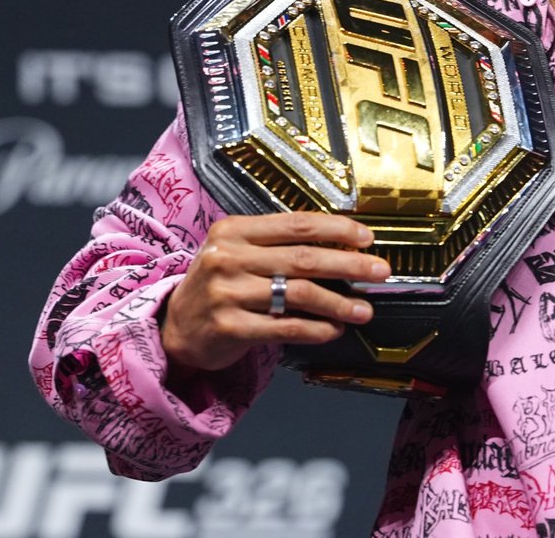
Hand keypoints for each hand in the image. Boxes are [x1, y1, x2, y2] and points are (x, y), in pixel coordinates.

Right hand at [161, 212, 389, 371]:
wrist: (175, 328)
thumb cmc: (218, 285)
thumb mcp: (237, 252)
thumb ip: (277, 245)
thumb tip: (341, 247)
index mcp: (234, 230)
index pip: (297, 224)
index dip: (338, 230)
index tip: (367, 238)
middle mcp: (229, 258)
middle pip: (304, 258)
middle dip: (350, 265)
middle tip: (380, 271)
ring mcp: (227, 293)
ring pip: (299, 294)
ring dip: (339, 303)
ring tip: (363, 310)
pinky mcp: (230, 327)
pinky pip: (285, 326)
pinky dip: (315, 329)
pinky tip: (333, 330)